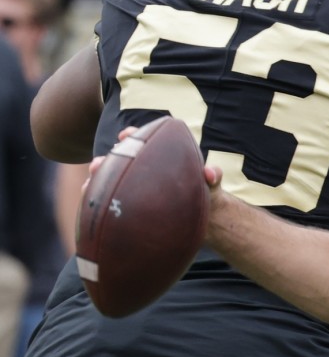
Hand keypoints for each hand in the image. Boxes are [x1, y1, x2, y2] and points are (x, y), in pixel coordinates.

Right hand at [87, 124, 225, 207]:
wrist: (203, 221)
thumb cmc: (206, 195)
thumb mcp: (211, 184)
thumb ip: (213, 176)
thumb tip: (209, 173)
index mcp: (161, 159)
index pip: (144, 141)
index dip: (133, 136)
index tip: (126, 135)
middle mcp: (144, 170)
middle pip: (122, 159)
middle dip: (109, 158)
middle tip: (100, 163)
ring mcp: (135, 188)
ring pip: (111, 178)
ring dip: (99, 175)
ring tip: (92, 177)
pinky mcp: (130, 205)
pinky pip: (110, 199)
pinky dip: (98, 196)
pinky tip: (88, 197)